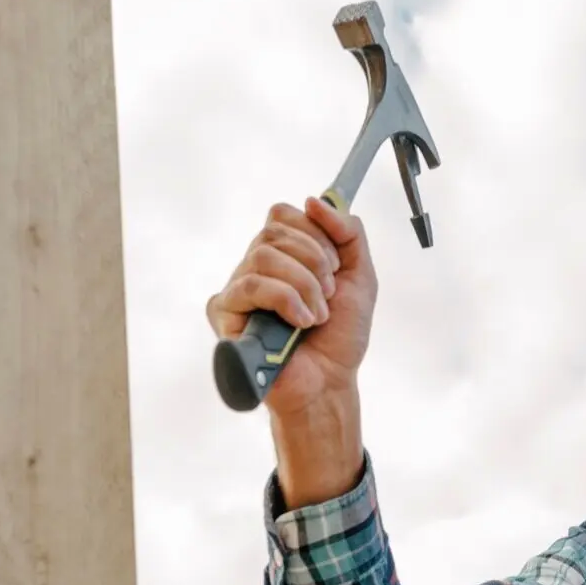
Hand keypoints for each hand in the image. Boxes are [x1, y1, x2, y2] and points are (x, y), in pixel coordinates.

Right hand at [206, 195, 377, 417]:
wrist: (330, 384)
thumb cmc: (340, 338)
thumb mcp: (361, 276)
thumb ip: (349, 233)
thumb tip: (316, 200)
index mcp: (282, 256)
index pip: (283, 215)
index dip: (314, 232)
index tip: (336, 265)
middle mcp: (255, 267)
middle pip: (274, 230)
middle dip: (314, 260)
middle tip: (330, 293)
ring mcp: (238, 289)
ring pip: (264, 255)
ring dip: (304, 284)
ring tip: (317, 316)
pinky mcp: (224, 313)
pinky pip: (250, 285)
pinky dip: (285, 300)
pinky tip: (300, 323)